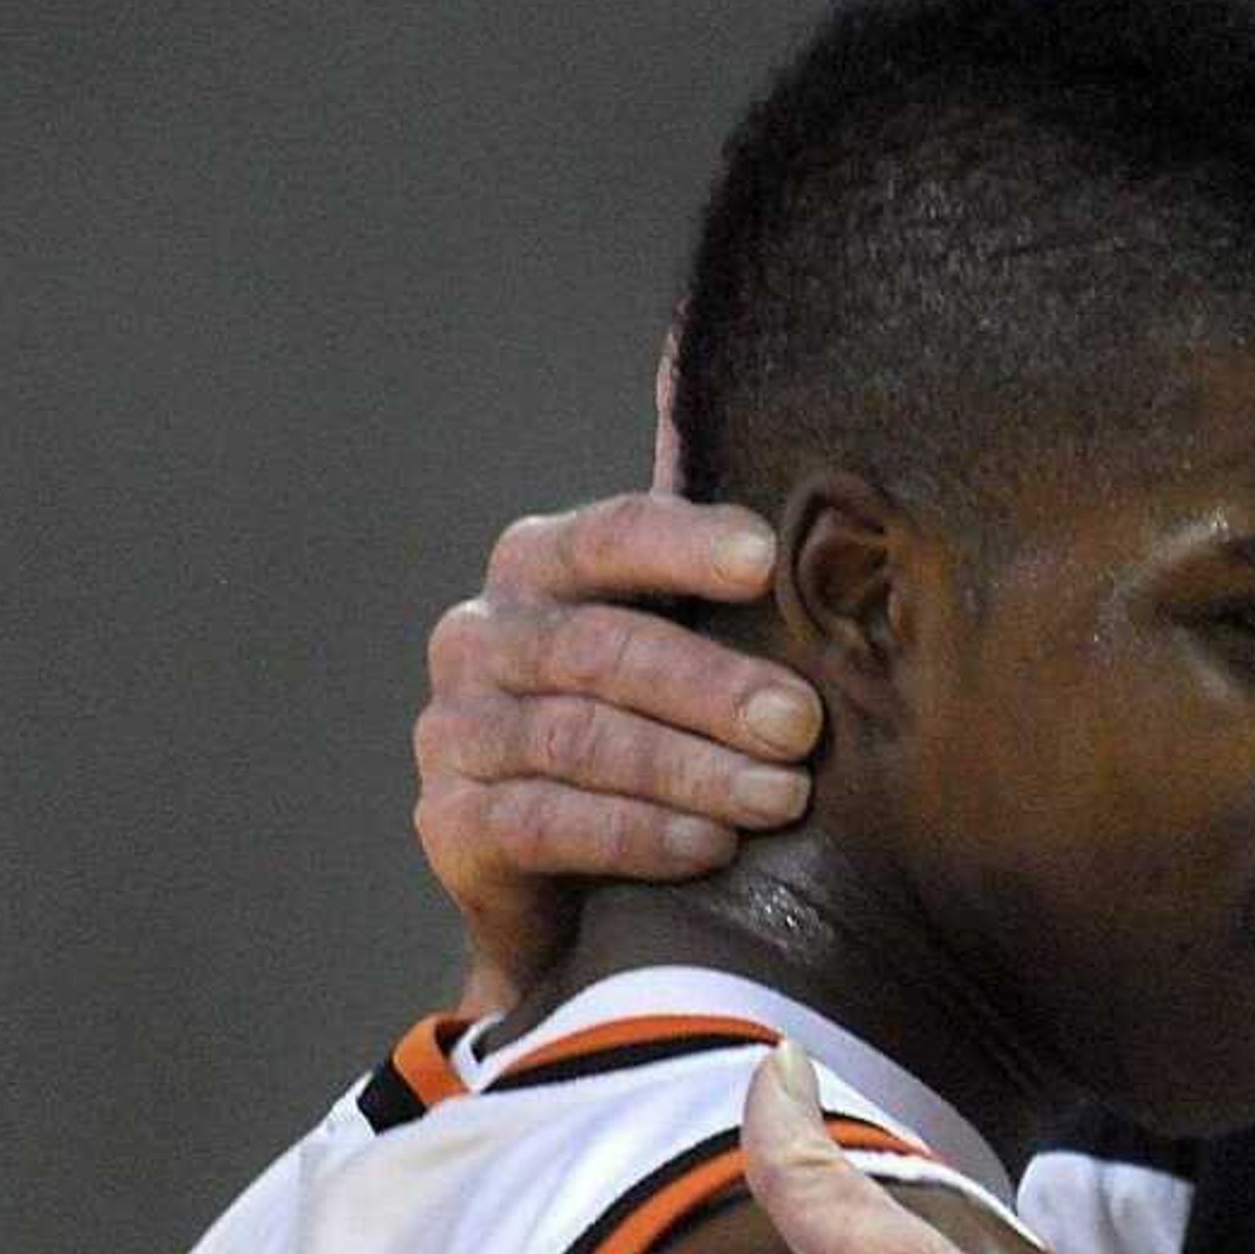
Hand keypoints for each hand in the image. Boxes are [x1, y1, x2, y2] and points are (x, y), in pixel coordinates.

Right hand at [415, 472, 823, 1011]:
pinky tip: (708, 846)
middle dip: (711, 688)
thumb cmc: (654, 731)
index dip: (685, 544)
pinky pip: (544, 822)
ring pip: (577, 737)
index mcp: (540, 566)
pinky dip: (634, 833)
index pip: (611, 535)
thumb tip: (697, 367)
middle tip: (803, 726)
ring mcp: (454, 730)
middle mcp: (482, 635)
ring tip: (780, 798)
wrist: (574, 886)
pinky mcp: (451, 822)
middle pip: (601, 648)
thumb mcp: (684, 632)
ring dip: (689, 769)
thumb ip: (704, 539)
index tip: (765, 562)